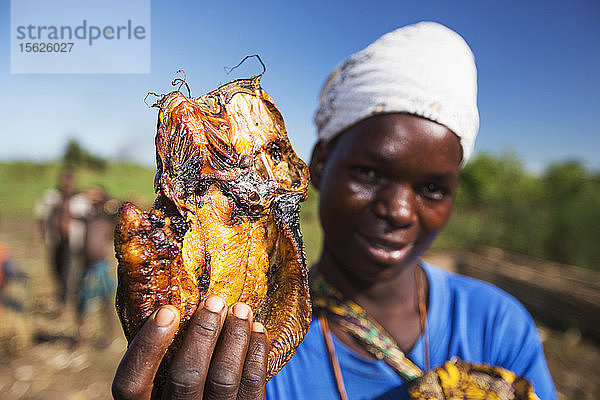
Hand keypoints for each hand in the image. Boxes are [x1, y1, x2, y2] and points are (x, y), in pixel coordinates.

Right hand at [112, 295, 268, 399]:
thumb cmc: (178, 385)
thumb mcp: (158, 378)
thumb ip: (160, 354)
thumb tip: (167, 298)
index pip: (132, 383)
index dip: (148, 346)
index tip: (167, 311)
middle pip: (186, 378)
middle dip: (203, 334)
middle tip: (215, 302)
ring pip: (223, 380)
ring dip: (234, 338)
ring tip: (240, 309)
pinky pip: (252, 385)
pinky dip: (256, 353)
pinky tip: (256, 329)